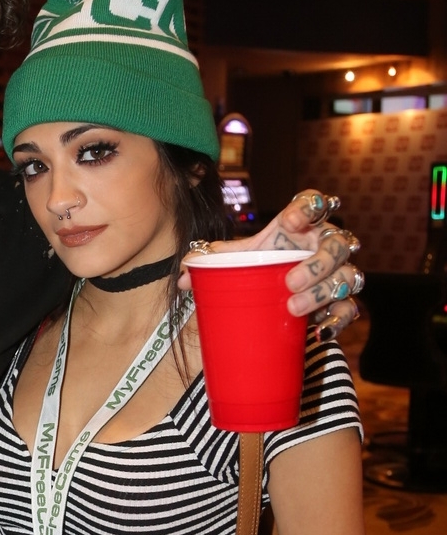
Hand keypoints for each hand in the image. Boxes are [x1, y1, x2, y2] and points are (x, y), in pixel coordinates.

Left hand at [179, 190, 361, 338]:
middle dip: (318, 262)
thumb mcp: (241, 259)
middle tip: (291, 280)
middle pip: (339, 244)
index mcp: (304, 226)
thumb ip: (215, 260)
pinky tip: (319, 330)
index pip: (317, 204)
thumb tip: (183, 273)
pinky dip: (338, 320)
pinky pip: (350, 310)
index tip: (289, 222)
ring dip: (324, 291)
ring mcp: (338, 273)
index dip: (309, 207)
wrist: (277, 295)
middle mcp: (327, 245)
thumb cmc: (263, 266)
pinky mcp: (341, 302)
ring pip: (350, 277)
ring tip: (294, 307)